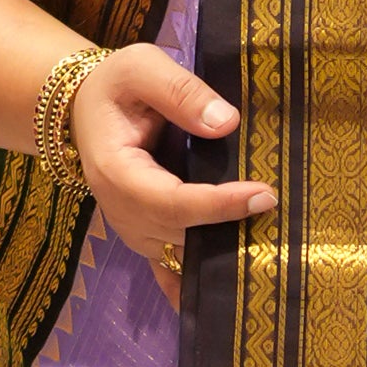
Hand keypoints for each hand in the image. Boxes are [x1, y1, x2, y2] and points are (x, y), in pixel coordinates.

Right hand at [69, 43, 272, 311]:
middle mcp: (123, 212)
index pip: (173, 201)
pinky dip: (197, 287)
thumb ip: (181, 92)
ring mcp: (133, 231)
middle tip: (284, 220)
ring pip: (181, 256)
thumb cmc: (116, 86)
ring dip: (223, 257)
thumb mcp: (141, 68)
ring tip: (274, 253)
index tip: (265, 195)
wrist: (83, 109)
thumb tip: (226, 123)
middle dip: (232, 232)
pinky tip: (232, 298)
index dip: (219, 205)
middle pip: (181, 235)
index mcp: (117, 172)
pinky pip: (169, 272)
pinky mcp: (145, 236)